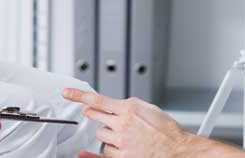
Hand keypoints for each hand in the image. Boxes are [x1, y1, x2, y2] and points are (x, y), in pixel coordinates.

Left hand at [62, 88, 191, 157]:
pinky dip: (93, 154)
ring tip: (122, 137)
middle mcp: (122, 124)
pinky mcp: (122, 157)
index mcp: (129, 109)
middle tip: (90, 112)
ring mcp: (121, 141)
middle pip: (96, 117)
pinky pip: (102, 154)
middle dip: (93, 114)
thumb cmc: (167, 132)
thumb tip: (119, 104)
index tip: (67, 93)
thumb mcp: (150, 109)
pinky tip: (82, 153)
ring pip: (101, 135)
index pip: (98, 100)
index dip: (79, 95)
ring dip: (106, 135)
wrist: (177, 151)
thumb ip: (131, 105)